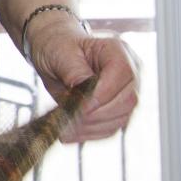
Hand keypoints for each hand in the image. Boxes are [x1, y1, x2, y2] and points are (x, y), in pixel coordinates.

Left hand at [26, 15, 140, 142]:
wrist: (52, 51)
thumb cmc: (57, 46)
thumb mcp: (60, 53)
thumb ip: (75, 72)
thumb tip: (85, 94)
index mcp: (117, 50)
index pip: (123, 74)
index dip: (103, 94)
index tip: (79, 106)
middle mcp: (128, 71)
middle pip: (127, 101)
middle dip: (97, 114)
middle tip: (70, 119)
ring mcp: (125, 92)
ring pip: (121, 118)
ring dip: (92, 127)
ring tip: (66, 129)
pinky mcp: (116, 109)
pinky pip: (111, 128)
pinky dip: (91, 134)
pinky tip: (71, 134)